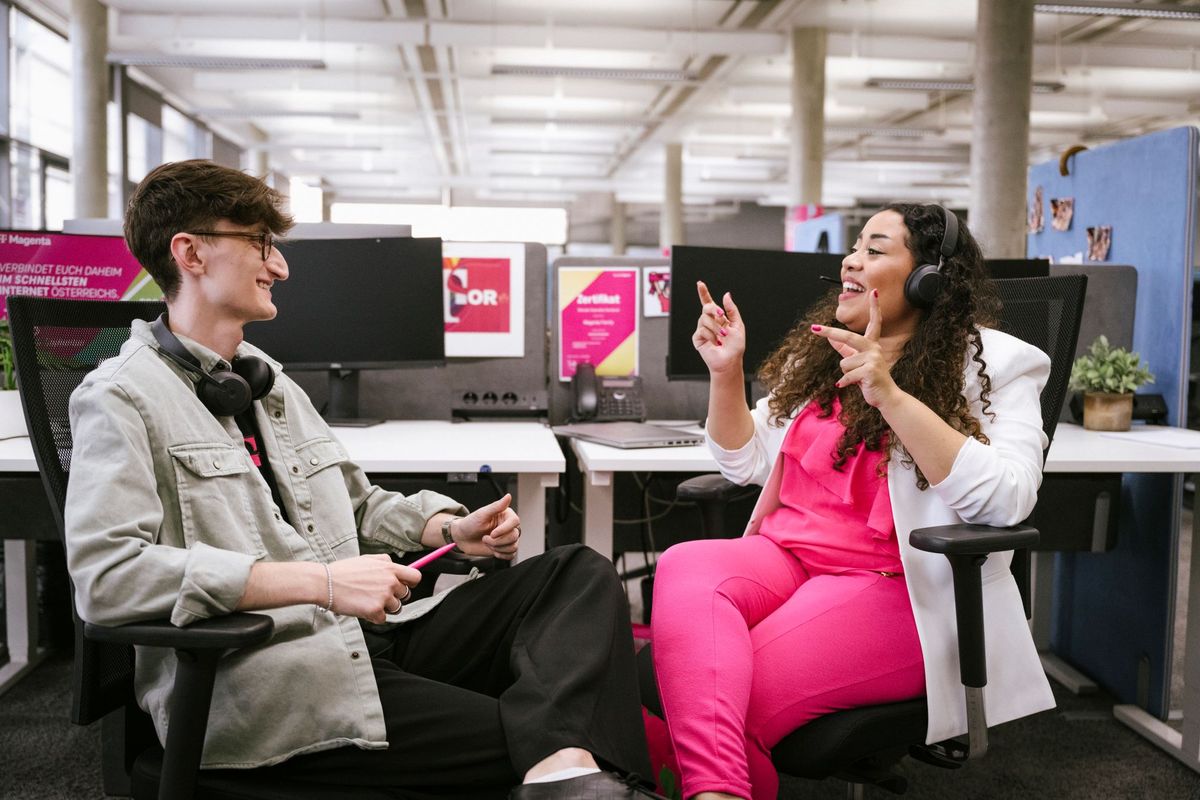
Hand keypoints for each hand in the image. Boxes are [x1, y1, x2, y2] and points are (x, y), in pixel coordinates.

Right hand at [328, 555, 420, 623]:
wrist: (325, 583)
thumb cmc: (343, 571)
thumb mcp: (367, 558)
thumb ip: (385, 561)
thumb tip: (396, 565)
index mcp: (390, 568)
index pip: (415, 577)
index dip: (410, 583)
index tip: (404, 586)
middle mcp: (390, 582)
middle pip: (406, 595)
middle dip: (395, 596)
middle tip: (379, 595)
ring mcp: (384, 597)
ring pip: (396, 608)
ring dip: (385, 608)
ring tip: (369, 601)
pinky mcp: (375, 611)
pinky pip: (383, 619)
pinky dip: (374, 617)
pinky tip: (363, 609)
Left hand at [452, 493, 521, 559]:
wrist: (463, 538)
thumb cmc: (470, 524)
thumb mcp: (482, 514)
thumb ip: (496, 506)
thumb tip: (508, 496)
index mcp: (506, 516)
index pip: (515, 522)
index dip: (504, 529)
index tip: (492, 533)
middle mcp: (508, 527)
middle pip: (514, 536)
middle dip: (497, 541)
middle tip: (485, 538)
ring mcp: (507, 538)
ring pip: (512, 547)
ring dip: (497, 548)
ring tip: (487, 542)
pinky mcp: (505, 549)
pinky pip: (510, 555)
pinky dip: (500, 554)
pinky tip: (492, 549)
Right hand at [691, 280, 744, 375]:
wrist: (730, 361)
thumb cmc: (735, 346)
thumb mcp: (738, 325)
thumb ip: (732, 309)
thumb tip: (726, 295)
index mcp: (719, 318)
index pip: (709, 303)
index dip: (704, 293)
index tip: (700, 284)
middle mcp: (709, 322)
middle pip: (706, 307)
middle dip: (714, 309)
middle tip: (721, 315)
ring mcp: (702, 329)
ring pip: (704, 319)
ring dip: (716, 328)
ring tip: (722, 337)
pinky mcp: (697, 338)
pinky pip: (702, 330)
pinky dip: (711, 336)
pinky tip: (715, 343)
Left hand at [810, 288, 901, 409]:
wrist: (885, 396)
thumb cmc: (869, 378)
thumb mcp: (856, 361)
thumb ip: (844, 349)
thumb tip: (830, 337)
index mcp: (871, 345)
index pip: (874, 323)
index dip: (874, 308)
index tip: (874, 292)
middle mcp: (874, 349)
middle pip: (848, 336)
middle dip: (830, 332)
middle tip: (814, 329)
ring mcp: (873, 359)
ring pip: (843, 363)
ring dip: (846, 374)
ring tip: (858, 378)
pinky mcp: (870, 371)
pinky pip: (847, 376)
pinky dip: (845, 383)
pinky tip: (853, 385)